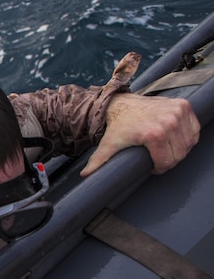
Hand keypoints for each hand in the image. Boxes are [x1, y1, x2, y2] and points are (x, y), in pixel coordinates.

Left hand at [81, 94, 199, 175]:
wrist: (122, 103)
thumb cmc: (117, 126)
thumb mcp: (108, 145)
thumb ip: (98, 162)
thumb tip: (85, 175)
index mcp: (154, 134)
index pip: (167, 162)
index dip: (159, 168)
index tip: (152, 167)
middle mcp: (169, 122)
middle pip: (179, 154)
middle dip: (169, 161)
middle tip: (159, 159)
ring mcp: (178, 112)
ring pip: (188, 143)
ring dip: (179, 150)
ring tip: (166, 150)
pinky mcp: (183, 106)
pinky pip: (194, 129)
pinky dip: (188, 137)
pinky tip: (176, 139)